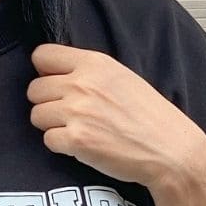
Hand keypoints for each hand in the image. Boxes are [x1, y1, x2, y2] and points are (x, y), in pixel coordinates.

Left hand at [27, 43, 205, 192]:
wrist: (171, 151)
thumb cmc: (149, 116)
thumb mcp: (121, 77)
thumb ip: (87, 71)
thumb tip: (51, 73)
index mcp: (95, 63)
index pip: (41, 55)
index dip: (44, 71)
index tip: (55, 84)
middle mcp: (83, 84)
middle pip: (34, 89)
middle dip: (46, 102)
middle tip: (68, 113)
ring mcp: (77, 112)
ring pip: (37, 115)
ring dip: (52, 125)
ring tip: (78, 129)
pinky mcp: (77, 140)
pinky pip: (48, 140)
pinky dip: (61, 145)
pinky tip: (82, 144)